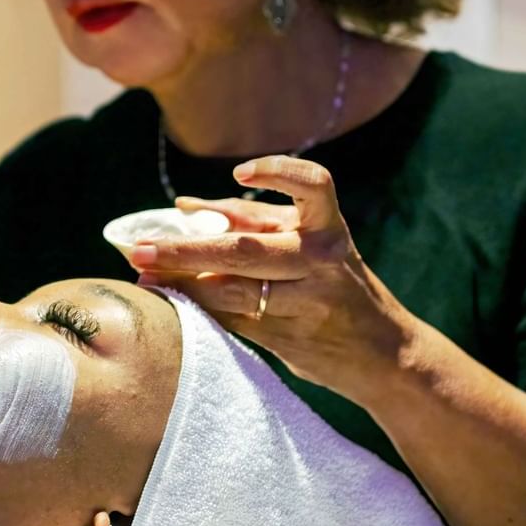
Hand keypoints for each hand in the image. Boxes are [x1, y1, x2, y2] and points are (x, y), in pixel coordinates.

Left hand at [131, 156, 416, 403]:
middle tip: (141, 248)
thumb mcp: (306, 245)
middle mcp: (320, 261)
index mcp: (326, 228)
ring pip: (232, 292)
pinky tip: (171, 300)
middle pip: (245, 249)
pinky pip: (234, 320)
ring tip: (145, 276)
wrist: (384, 354)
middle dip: (185, 248)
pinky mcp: (291, 338)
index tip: (239, 176)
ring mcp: (306, 302)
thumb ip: (252, 224)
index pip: (313, 185)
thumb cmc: (333, 286)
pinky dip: (199, 308)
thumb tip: (185, 205)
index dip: (277, 172)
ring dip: (181, 284)